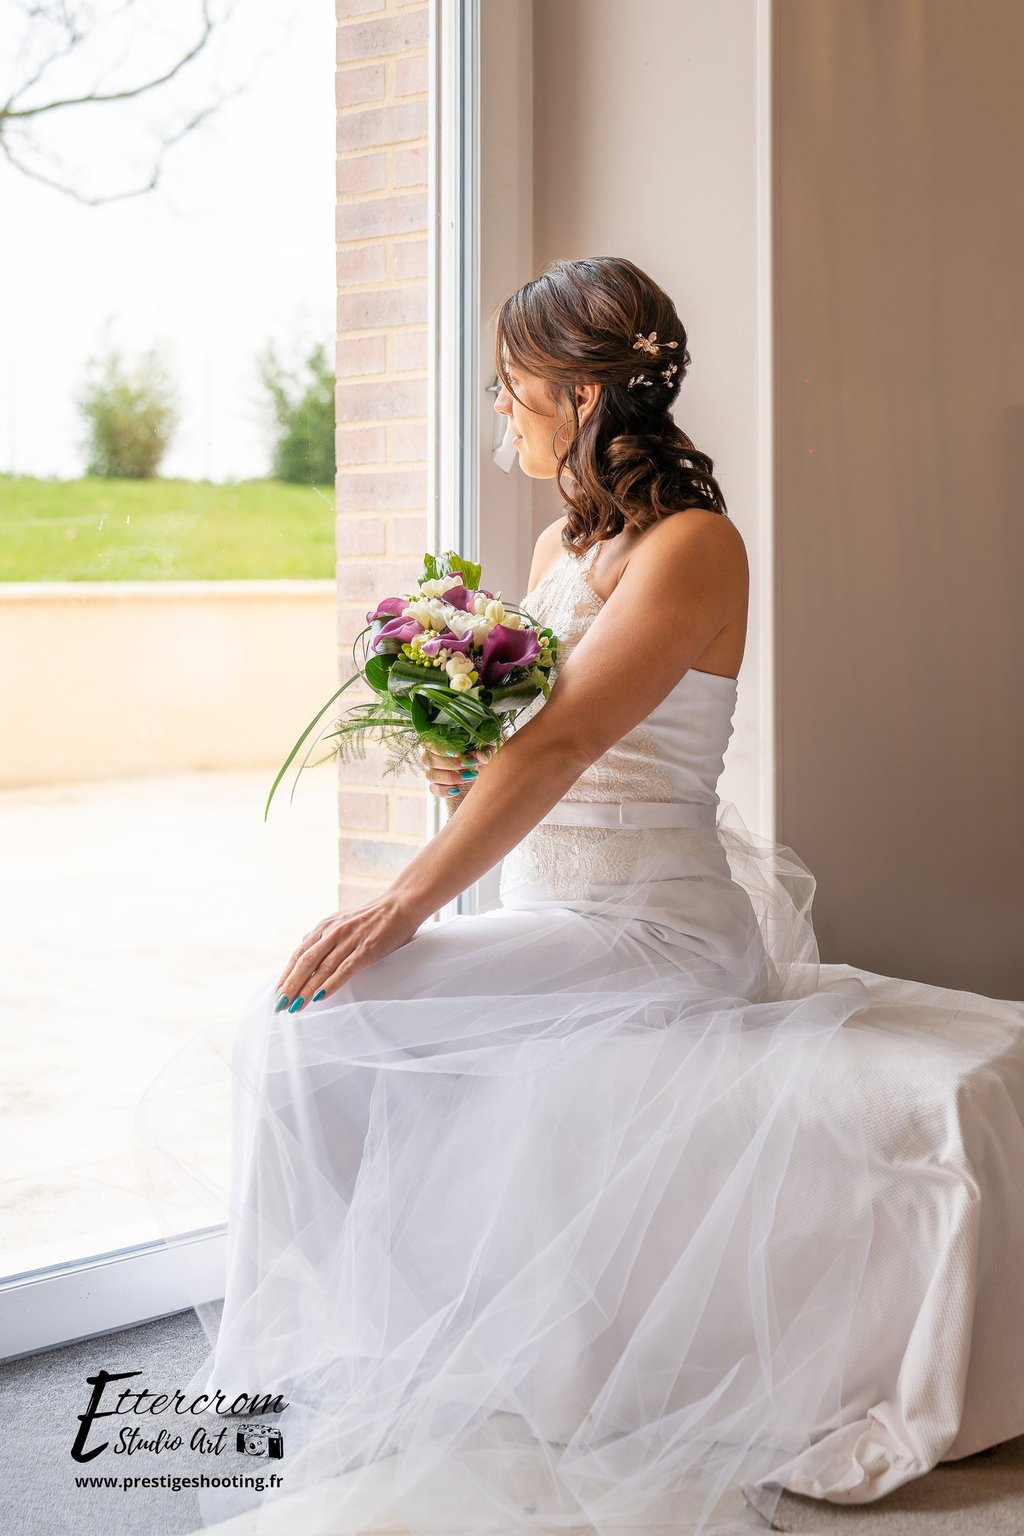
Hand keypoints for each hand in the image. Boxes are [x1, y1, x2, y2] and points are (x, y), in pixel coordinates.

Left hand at [273, 895, 420, 1013]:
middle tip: (279, 1005)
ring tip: (295, 1007)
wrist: (400, 905)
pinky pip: (345, 969)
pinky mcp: (366, 949)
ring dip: (306, 989)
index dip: (286, 975)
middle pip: (305, 963)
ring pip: (322, 968)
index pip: (298, 954)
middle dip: (290, 986)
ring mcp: (349, 941)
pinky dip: (331, 983)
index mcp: (325, 928)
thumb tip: (304, 946)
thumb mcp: (341, 920)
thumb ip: (322, 935)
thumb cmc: (371, 916)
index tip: (277, 994)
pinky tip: (320, 997)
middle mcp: (333, 933)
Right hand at [419, 741, 497, 813]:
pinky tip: (457, 789)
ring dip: (451, 777)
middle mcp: (432, 755)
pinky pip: (434, 789)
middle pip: (429, 760)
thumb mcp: (488, 749)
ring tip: (470, 776)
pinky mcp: (436, 786)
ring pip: (431, 775)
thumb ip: (486, 750)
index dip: (442, 748)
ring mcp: (433, 771)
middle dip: (452, 763)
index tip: (458, 753)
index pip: (431, 743)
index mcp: (440, 741)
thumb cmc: (482, 753)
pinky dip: (444, 790)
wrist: (481, 770)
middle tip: (471, 764)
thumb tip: (483, 756)